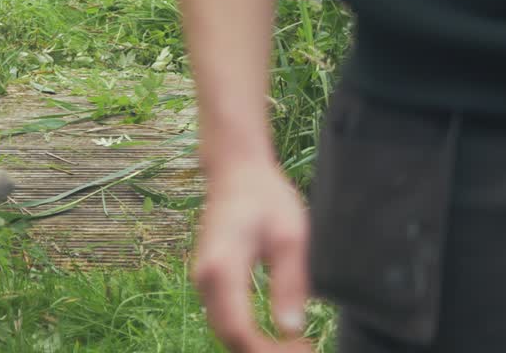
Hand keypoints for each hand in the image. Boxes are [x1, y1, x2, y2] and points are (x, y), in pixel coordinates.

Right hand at [193, 161, 311, 351]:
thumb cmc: (265, 196)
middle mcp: (204, 278)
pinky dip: (246, 332)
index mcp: (222, 268)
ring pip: (224, 329)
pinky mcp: (208, 277)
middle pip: (228, 336)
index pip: (238, 330)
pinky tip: (274, 334)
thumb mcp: (290, 236)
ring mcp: (202, 278)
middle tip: (303, 350)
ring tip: (294, 346)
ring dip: (255, 345)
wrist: (236, 170)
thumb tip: (291, 329)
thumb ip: (290, 282)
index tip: (302, 349)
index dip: (268, 351)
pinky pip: (223, 316)